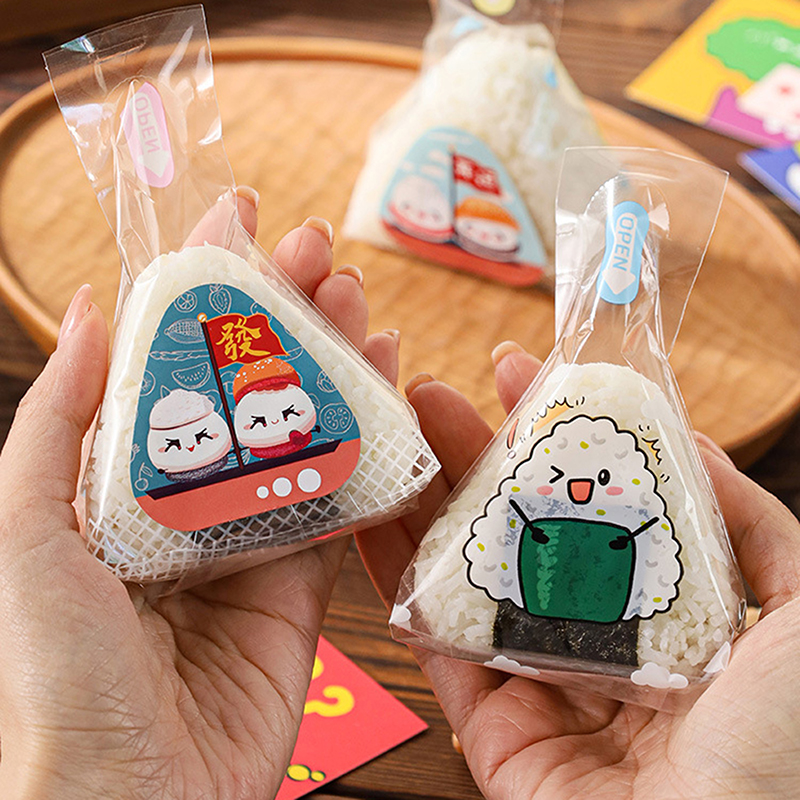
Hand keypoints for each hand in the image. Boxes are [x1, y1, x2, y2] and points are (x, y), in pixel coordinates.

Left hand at [0, 194, 397, 799]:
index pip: (171, 360)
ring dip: (333, 357)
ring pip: (305, 427)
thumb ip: (61, 419)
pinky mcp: (303, 581)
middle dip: (282, 309)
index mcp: (120, 480)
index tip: (235, 219)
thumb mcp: (31, 530)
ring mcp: (251, 536)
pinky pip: (343, 496)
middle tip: (316, 250)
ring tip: (355, 298)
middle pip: (248, 385)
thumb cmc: (59, 673)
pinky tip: (387, 382)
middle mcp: (188, 500)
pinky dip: (370, 436)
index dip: (204, 286)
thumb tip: (87, 308)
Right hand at [357, 343, 799, 798]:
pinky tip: (371, 524)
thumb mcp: (797, 607)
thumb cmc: (781, 744)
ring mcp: (541, 680)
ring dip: (426, 504)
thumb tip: (692, 444)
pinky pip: (437, 646)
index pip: (594, 501)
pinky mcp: (493, 729)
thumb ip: (752, 523)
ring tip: (392, 438)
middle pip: (521, 531)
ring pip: (469, 579)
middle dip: (473, 454)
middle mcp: (599, 635)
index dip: (555, 433)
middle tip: (432, 395)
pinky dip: (398, 585)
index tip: (520, 372)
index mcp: (664, 606)